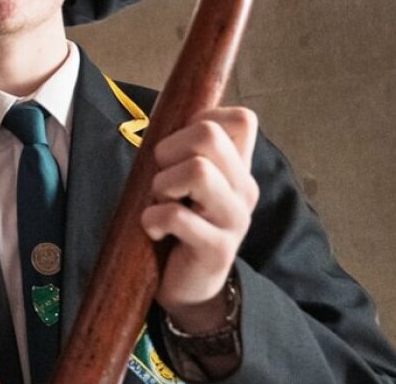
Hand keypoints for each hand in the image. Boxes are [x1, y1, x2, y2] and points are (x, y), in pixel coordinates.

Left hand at [141, 107, 259, 331]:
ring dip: (162, 184)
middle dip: (170, 149)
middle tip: (161, 177)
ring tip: (160, 203)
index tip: (179, 147)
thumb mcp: (184, 182)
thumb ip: (183, 150)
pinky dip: (152, 219)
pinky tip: (153, 229)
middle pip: (209, 134)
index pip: (241, 118)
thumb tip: (164, 109)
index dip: (201, 119)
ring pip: (198, 171)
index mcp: (237, 167)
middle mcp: (244, 189)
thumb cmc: (178, 224)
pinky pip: (176, 215)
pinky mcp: (217, 248)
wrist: (189, 285)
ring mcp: (234, 219)